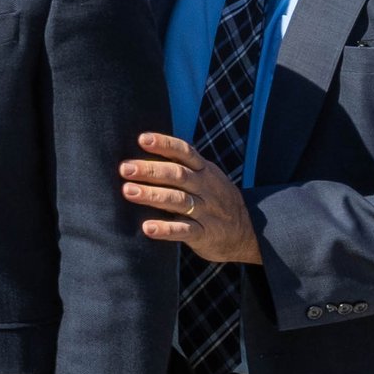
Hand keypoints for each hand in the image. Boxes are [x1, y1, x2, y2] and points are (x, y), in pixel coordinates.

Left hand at [121, 132, 260, 265]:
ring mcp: (206, 211)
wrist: (248, 234)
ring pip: (178, 200)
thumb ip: (182, 167)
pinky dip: (166, 229)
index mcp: (205, 171)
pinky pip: (185, 230)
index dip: (164, 144)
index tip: (141, 139)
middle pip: (178, 175)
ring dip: (152, 195)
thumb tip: (142, 154)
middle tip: (125, 168)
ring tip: (128, 191)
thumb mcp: (207, 178)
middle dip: (150, 170)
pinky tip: (147, 228)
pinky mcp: (205, 234)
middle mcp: (205, 188)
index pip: (185, 152)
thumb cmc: (215, 200)